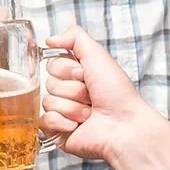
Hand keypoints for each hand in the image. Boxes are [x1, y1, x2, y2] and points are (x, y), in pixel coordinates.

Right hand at [39, 25, 151, 161]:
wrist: (125, 127)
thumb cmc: (118, 94)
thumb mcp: (98, 55)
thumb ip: (74, 37)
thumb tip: (50, 39)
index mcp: (76, 76)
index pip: (52, 65)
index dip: (67, 70)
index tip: (84, 75)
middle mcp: (68, 93)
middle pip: (49, 83)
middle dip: (72, 90)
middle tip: (90, 96)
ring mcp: (61, 113)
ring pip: (47, 102)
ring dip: (71, 107)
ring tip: (89, 114)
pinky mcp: (57, 132)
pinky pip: (44, 120)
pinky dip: (62, 122)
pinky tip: (77, 125)